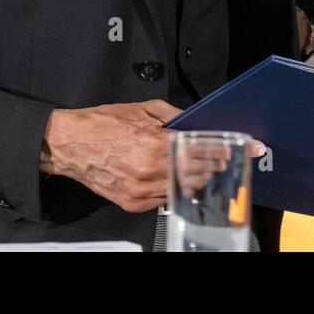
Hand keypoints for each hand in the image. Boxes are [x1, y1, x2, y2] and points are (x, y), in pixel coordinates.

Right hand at [40, 101, 267, 213]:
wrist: (68, 145)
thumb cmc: (102, 124)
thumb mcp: (142, 109)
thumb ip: (173, 115)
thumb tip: (195, 120)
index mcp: (154, 145)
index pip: (201, 150)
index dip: (224, 150)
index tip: (245, 149)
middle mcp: (150, 171)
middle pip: (197, 172)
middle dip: (215, 165)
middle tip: (228, 160)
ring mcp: (141, 191)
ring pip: (182, 188)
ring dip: (197, 178)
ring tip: (207, 169)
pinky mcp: (133, 204)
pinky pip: (163, 199)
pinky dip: (174, 188)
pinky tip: (180, 178)